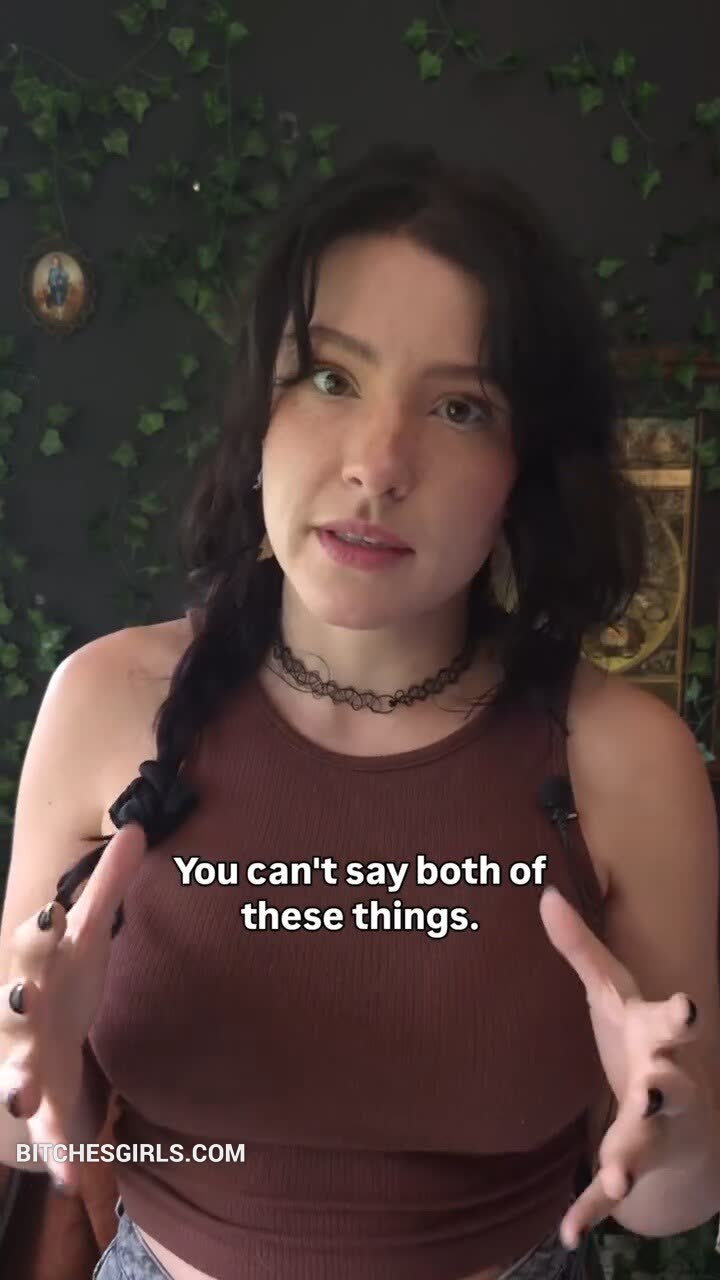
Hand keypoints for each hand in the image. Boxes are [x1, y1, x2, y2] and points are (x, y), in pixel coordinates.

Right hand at [0, 821, 146, 1190]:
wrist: (42, 1046)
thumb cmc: (66, 980)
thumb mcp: (90, 935)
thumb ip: (109, 886)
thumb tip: (135, 827)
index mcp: (41, 967)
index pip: (34, 942)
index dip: (39, 928)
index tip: (50, 912)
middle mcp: (25, 1014)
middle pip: (12, 1003)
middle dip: (14, 999)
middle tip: (22, 994)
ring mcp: (27, 1061)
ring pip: (13, 1072)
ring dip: (15, 1082)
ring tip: (21, 1097)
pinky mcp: (44, 1106)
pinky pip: (47, 1133)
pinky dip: (55, 1154)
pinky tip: (66, 1178)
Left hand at [538, 884, 712, 1249]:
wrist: (673, 1114)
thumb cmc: (638, 1039)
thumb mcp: (612, 994)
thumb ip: (581, 949)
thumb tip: (544, 891)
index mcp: (657, 1038)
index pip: (672, 1023)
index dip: (680, 1017)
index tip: (688, 1007)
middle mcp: (666, 1085)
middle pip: (674, 1087)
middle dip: (667, 1088)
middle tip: (654, 1090)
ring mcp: (654, 1131)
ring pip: (648, 1144)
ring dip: (633, 1156)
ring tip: (618, 1174)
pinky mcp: (633, 1164)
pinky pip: (612, 1190)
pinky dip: (593, 1209)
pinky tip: (570, 1231)